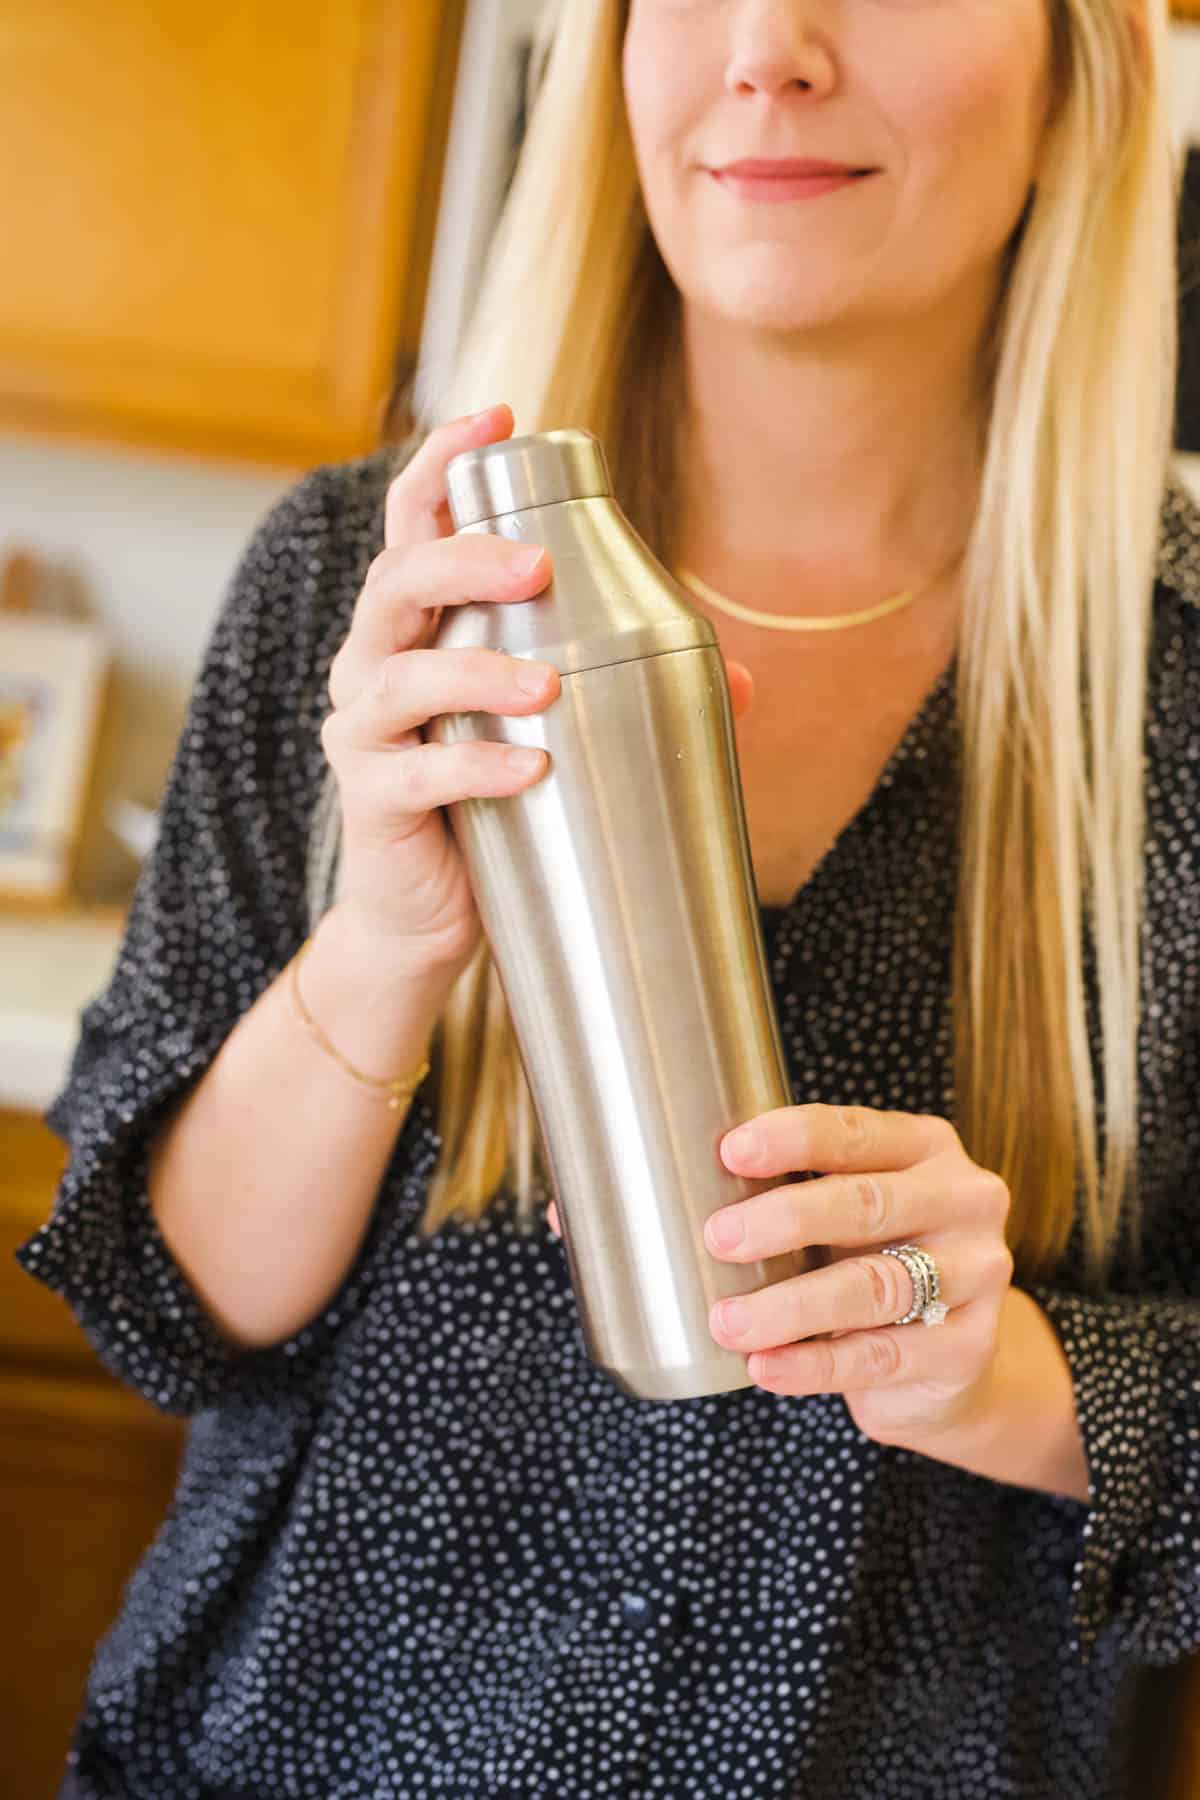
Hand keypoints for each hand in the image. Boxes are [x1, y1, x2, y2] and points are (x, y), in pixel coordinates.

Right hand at [323, 401, 755, 980]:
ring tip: (548, 687)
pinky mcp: (371, 801)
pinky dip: (475, 766)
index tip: (498, 416)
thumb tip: (748, 684)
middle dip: (466, 560)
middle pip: (398, 578)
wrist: (431, 918)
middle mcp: (374, 662)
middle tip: (535, 567)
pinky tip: (530, 767)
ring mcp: (364, 731)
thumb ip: (639, 694)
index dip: (444, 460)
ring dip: (478, 672)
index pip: (416, 521)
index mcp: (418, 624)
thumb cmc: (495, 801)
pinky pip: (416, 773)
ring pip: (403, 675)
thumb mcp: (560, 731)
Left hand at [549, 1105, 1012, 1446]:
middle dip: (785, 1219)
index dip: (791, 1138)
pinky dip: (816, 1367)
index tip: (726, 1151)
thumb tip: (572, 1211)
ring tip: (726, 1322)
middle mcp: (960, 1200)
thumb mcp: (822, 1219)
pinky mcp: (964, 1349)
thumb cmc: (855, 1259)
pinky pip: (881, 1357)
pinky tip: (767, 1371)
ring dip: (792, 1306)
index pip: (854, 1131)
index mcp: (920, 1147)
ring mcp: (973, 1276)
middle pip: (868, 1203)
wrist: (951, 1355)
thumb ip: (733, 1203)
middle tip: (716, 1239)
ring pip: (876, 1286)